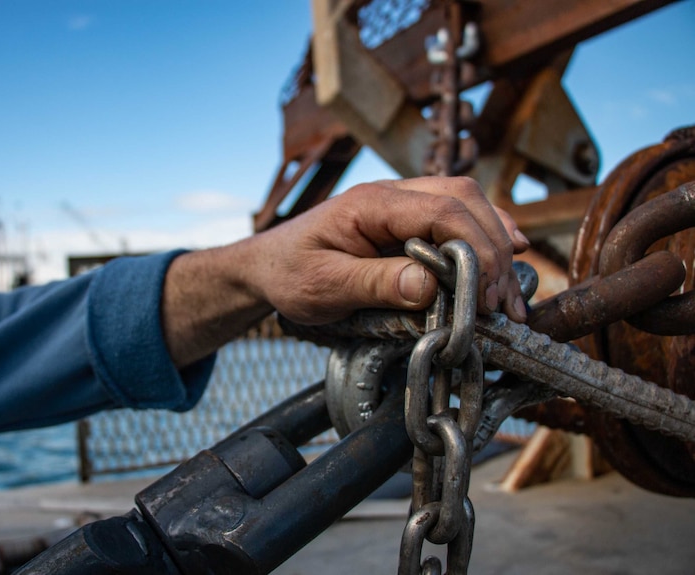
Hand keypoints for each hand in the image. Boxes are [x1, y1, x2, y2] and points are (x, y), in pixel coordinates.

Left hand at [163, 176, 528, 366]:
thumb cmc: (290, 274)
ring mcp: (401, 205)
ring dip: (495, 242)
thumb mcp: (324, 286)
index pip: (442, 210)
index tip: (484, 295)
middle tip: (503, 302)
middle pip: (463, 200)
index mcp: (371, 204)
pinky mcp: (406, 222)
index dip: (475, 250)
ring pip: (465, 204)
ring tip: (510, 293)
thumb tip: (430, 286)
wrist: (267, 267)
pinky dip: (483, 236)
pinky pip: (454, 218)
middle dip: (493, 248)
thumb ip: (374, 283)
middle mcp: (392, 195)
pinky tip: (505, 256)